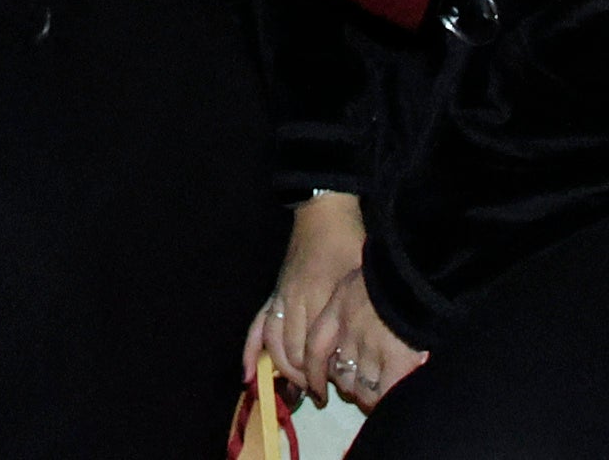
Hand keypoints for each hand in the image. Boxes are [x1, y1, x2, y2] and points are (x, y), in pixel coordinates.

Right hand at [250, 193, 366, 394]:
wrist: (325, 214)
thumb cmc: (350, 245)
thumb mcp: (361, 280)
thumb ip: (356, 314)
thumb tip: (357, 353)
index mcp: (320, 299)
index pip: (315, 351)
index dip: (321, 376)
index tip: (332, 391)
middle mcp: (297, 302)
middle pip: (293, 353)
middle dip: (304, 378)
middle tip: (318, 394)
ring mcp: (281, 297)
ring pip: (274, 344)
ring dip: (282, 370)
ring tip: (295, 387)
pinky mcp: (274, 293)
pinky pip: (257, 325)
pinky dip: (250, 350)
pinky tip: (247, 373)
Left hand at [314, 273, 421, 405]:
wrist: (414, 272)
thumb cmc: (391, 269)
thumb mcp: (359, 278)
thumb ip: (350, 302)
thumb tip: (353, 321)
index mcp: (338, 310)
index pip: (315, 349)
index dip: (313, 374)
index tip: (317, 390)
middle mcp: (349, 333)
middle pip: (339, 375)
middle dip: (347, 385)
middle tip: (360, 387)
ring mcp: (372, 350)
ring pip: (360, 389)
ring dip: (367, 395)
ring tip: (378, 394)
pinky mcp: (398, 362)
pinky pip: (385, 393)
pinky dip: (387, 398)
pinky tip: (394, 396)